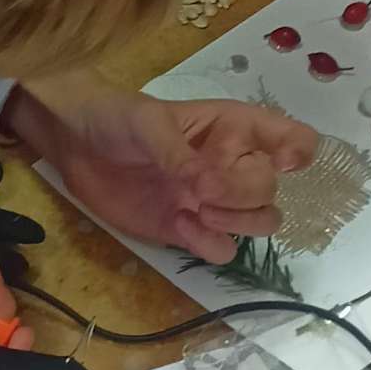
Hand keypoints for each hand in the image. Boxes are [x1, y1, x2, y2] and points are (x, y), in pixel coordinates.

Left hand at [6, 81, 314, 261]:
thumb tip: (203, 182)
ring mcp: (212, 201)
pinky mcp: (188, 230)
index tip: (273, 161)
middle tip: (201, 188)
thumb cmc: (117, 119)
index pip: (293, 139)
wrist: (75, 147)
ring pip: (260, 223)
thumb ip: (177, 151)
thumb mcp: (147, 122)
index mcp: (233, 128)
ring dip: (237, 221)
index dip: (295, 153)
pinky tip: (179, 226)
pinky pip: (222, 250)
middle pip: (272, 190)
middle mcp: (232, 166)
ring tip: (197, 209)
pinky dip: (209, 244)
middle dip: (243, 192)